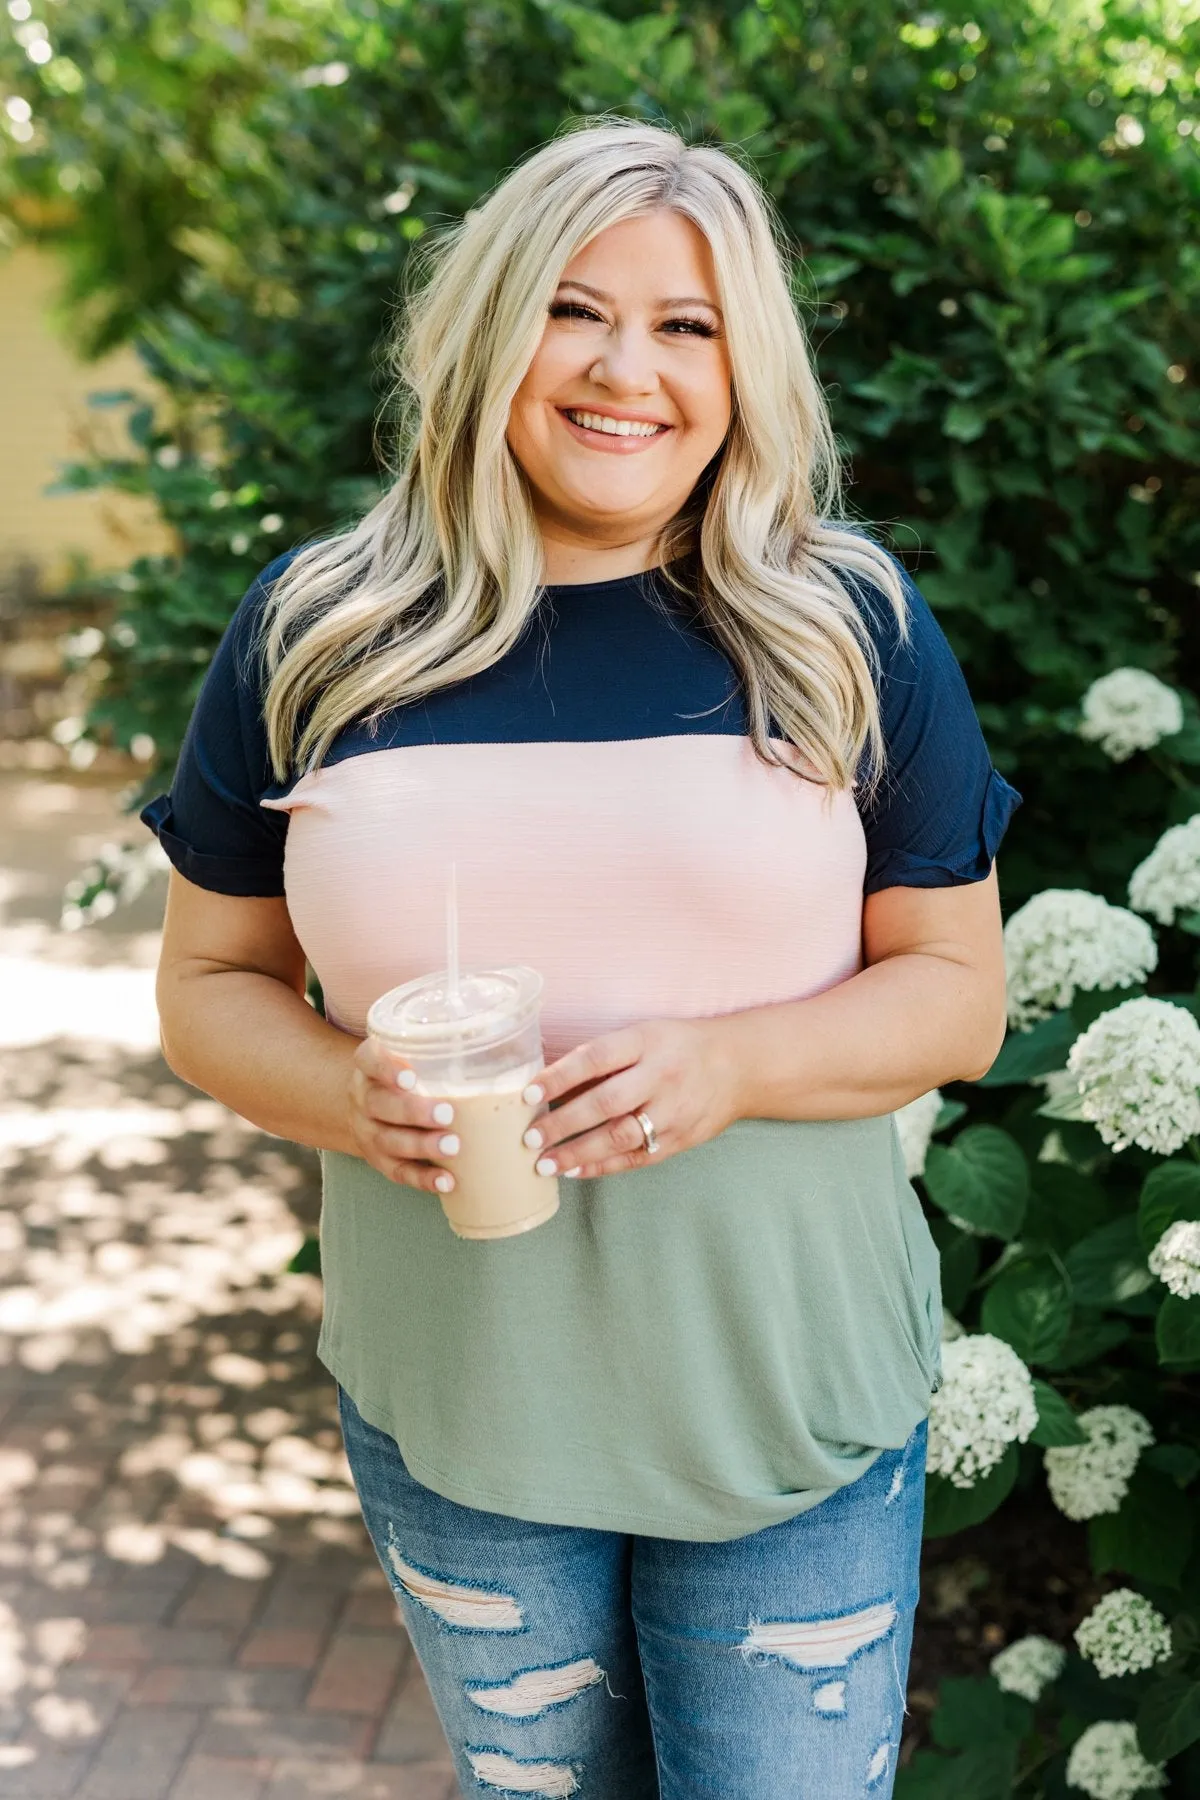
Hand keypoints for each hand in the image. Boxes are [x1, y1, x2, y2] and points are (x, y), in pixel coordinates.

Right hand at [346, 1037, 460, 1194]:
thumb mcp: (416, 1053)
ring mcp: (368, 1131)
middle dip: (413, 1111)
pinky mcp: (379, 1160)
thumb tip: (514, 1038)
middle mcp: (363, 1097)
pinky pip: (398, 1172)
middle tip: (447, 1113)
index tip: (410, 1076)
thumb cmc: (411, 1074)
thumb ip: (447, 1046)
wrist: (372, 1106)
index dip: (386, 1068)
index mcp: (370, 1066)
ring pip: (389, 1141)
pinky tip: (448, 1181)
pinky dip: (423, 1179)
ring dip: (421, 1145)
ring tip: (453, 1146)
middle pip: (380, 1105)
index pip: (369, 1059)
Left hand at [522, 1018, 741, 1179]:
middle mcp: (661, 1076)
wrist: (740, 1066)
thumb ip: (605, 1057)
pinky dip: (604, 1167)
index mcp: (647, 1042)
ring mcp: (673, 1111)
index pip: (596, 1058)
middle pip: (606, 1102)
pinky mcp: (681, 1139)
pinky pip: (637, 1157)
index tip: (528, 1094)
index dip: (560, 1077)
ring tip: (545, 1164)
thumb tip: (550, 1081)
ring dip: (579, 1153)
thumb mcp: (645, 1034)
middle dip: (564, 1123)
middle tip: (530, 1137)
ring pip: (620, 1137)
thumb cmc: (679, 1046)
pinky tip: (576, 1171)